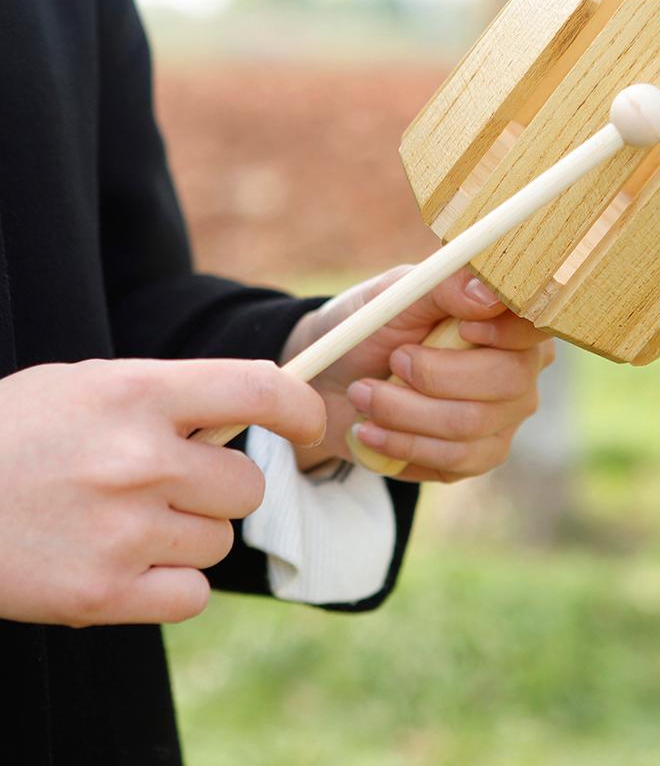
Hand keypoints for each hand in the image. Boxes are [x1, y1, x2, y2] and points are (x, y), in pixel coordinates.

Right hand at [0, 358, 324, 626]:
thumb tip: (257, 410)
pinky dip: (170, 586)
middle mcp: (140, 460)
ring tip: (128, 523)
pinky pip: (192, 596)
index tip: (306, 425)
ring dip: (190, 536)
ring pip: (221, 541)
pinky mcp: (101, 595)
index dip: (300, 408)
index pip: (261, 390)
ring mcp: (122, 531)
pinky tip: (125, 564)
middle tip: (170, 486)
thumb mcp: (90, 387)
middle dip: (219, 487)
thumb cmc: (15, 434)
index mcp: (138, 393)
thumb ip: (171, 398)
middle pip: (248, 485)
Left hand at [282, 268, 555, 481]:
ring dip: (403, 410)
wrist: (335, 383)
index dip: (506, 331)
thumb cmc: (374, 328)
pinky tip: (369, 430)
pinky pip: (454, 459)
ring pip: (470, 423)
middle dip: (435, 375)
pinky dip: (401, 444)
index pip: (535, 325)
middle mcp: (521, 369)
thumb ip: (444, 286)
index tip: (463, 329)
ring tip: (362, 393)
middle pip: (508, 380)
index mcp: (509, 319)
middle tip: (393, 360)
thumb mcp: (398, 294)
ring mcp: (505, 417)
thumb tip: (487, 293)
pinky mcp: (479, 456)